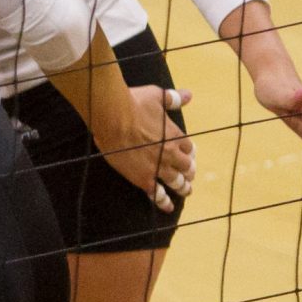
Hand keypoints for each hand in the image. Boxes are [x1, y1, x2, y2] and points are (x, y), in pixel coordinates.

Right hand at [87, 82, 195, 211]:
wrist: (113, 116)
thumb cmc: (134, 103)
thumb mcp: (157, 96)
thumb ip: (173, 99)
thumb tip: (189, 95)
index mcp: (175, 135)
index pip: (189, 148)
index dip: (189, 153)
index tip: (188, 155)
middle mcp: (171, 154)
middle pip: (186, 167)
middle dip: (188, 171)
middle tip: (188, 176)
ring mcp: (158, 167)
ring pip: (176, 182)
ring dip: (182, 187)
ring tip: (185, 191)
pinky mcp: (143, 178)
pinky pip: (157, 194)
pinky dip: (164, 201)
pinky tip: (168, 207)